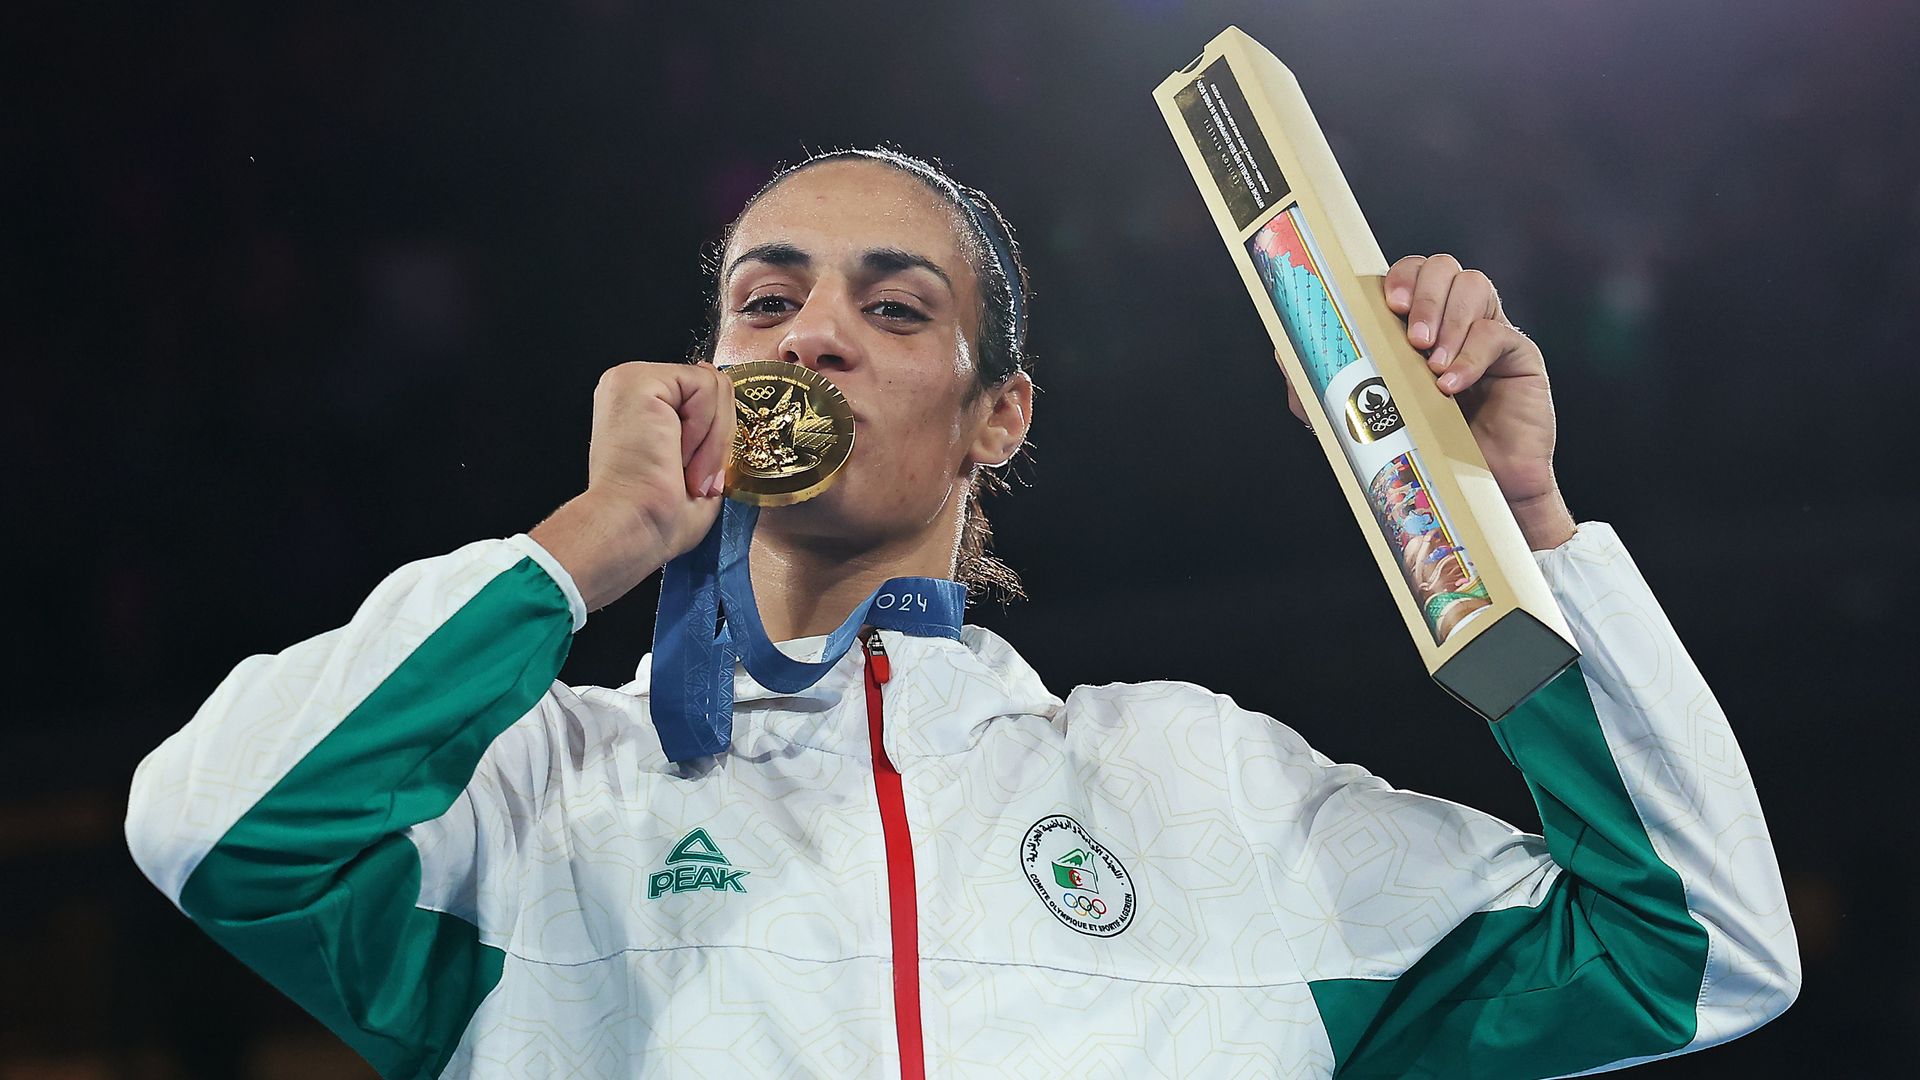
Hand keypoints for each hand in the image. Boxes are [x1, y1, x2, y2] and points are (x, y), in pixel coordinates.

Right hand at [530, 361, 736, 610]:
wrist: (632, 528)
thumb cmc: (655, 515)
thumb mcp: (696, 465)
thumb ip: (710, 426)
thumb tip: (727, 402)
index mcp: (641, 408)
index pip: (703, 396)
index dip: (716, 437)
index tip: (697, 478)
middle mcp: (632, 388)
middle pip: (713, 387)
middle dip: (717, 439)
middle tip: (693, 477)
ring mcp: (632, 379)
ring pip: (714, 386)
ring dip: (711, 439)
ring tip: (684, 469)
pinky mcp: (639, 379)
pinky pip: (704, 386)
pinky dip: (704, 428)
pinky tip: (677, 453)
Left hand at [1280, 254, 1574, 549]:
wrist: (1475, 492)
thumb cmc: (1422, 452)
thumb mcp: (1360, 421)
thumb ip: (1323, 388)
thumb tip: (1283, 352)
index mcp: (1413, 325)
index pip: (1407, 275)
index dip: (1398, 277)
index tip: (1387, 303)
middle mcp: (1452, 319)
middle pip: (1442, 266)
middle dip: (1423, 293)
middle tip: (1410, 336)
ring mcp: (1488, 332)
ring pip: (1474, 285)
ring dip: (1448, 318)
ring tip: (1429, 365)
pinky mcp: (1519, 355)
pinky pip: (1498, 333)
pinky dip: (1470, 355)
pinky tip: (1450, 386)